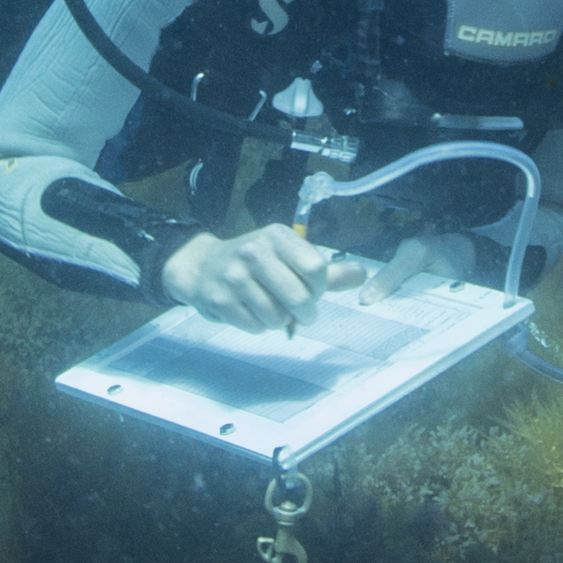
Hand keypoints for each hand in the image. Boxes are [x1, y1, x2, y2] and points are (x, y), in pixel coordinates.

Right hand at [158, 224, 334, 330]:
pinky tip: (251, 312)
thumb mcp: (287, 257)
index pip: (316, 267)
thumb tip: (361, 274)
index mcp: (276, 236)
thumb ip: (325, 270)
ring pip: (277, 317)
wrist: (202, 267)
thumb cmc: (254, 264)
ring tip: (270, 307)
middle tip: (301, 312)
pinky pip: (256, 326)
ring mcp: (235, 277)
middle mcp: (254, 252)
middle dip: (305, 312)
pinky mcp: (220, 301)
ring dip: (279, 320)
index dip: (319, 288)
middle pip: (299, 297)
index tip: (313, 291)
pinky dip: (259, 326)